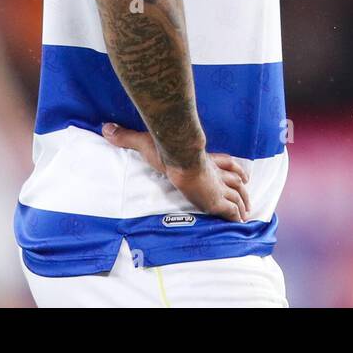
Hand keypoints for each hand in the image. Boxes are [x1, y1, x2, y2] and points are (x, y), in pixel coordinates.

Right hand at [102, 122, 251, 222]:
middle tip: (247, 199)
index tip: (243, 174)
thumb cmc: (166, 148)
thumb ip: (126, 137)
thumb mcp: (145, 141)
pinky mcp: (216, 201)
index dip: (234, 168)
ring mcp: (217, 187)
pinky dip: (236, 218)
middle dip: (242, 189)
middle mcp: (214, 173)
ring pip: (238, 195)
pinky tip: (239, 224)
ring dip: (243, 204)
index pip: (225, 163)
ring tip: (245, 213)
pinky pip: (231, 212)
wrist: (179, 156)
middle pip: (236, 180)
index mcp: (204, 159)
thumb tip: (105, 128)